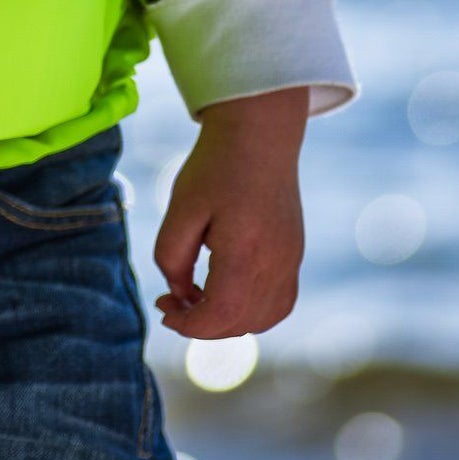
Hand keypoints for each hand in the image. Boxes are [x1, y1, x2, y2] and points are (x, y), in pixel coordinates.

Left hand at [151, 87, 307, 339]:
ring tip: (197, 295)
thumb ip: (172, 257)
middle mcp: (275, 266)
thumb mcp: (181, 208)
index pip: (218, 316)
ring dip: (227, 321)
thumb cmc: (216, 167)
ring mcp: (291, 263)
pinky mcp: (295, 255)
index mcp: (245, 255)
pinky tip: (226, 291)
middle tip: (171, 301)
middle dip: (202, 324)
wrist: (259, 134)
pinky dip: (252, 310)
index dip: (187, 324)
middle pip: (239, 323)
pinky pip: (277, 304)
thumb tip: (179, 294)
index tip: (163, 309)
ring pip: (261, 319)